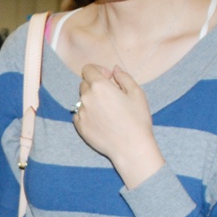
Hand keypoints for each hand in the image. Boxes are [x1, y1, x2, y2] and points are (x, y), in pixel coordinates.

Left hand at [72, 64, 164, 187]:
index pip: (88, 69)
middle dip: (95, 86)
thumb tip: (114, 70)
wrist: (131, 147)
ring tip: (107, 112)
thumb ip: (123, 77)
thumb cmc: (137, 120)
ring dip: (92, 101)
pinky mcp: (79, 127)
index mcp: (99, 86)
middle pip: (85, 84)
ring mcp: (81, 113)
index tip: (108, 79)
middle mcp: (86, 97)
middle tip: (110, 97)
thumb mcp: (137, 93)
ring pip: (82, 100)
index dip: (98, 71)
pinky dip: (88, 114)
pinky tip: (102, 121)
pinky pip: (79, 114)